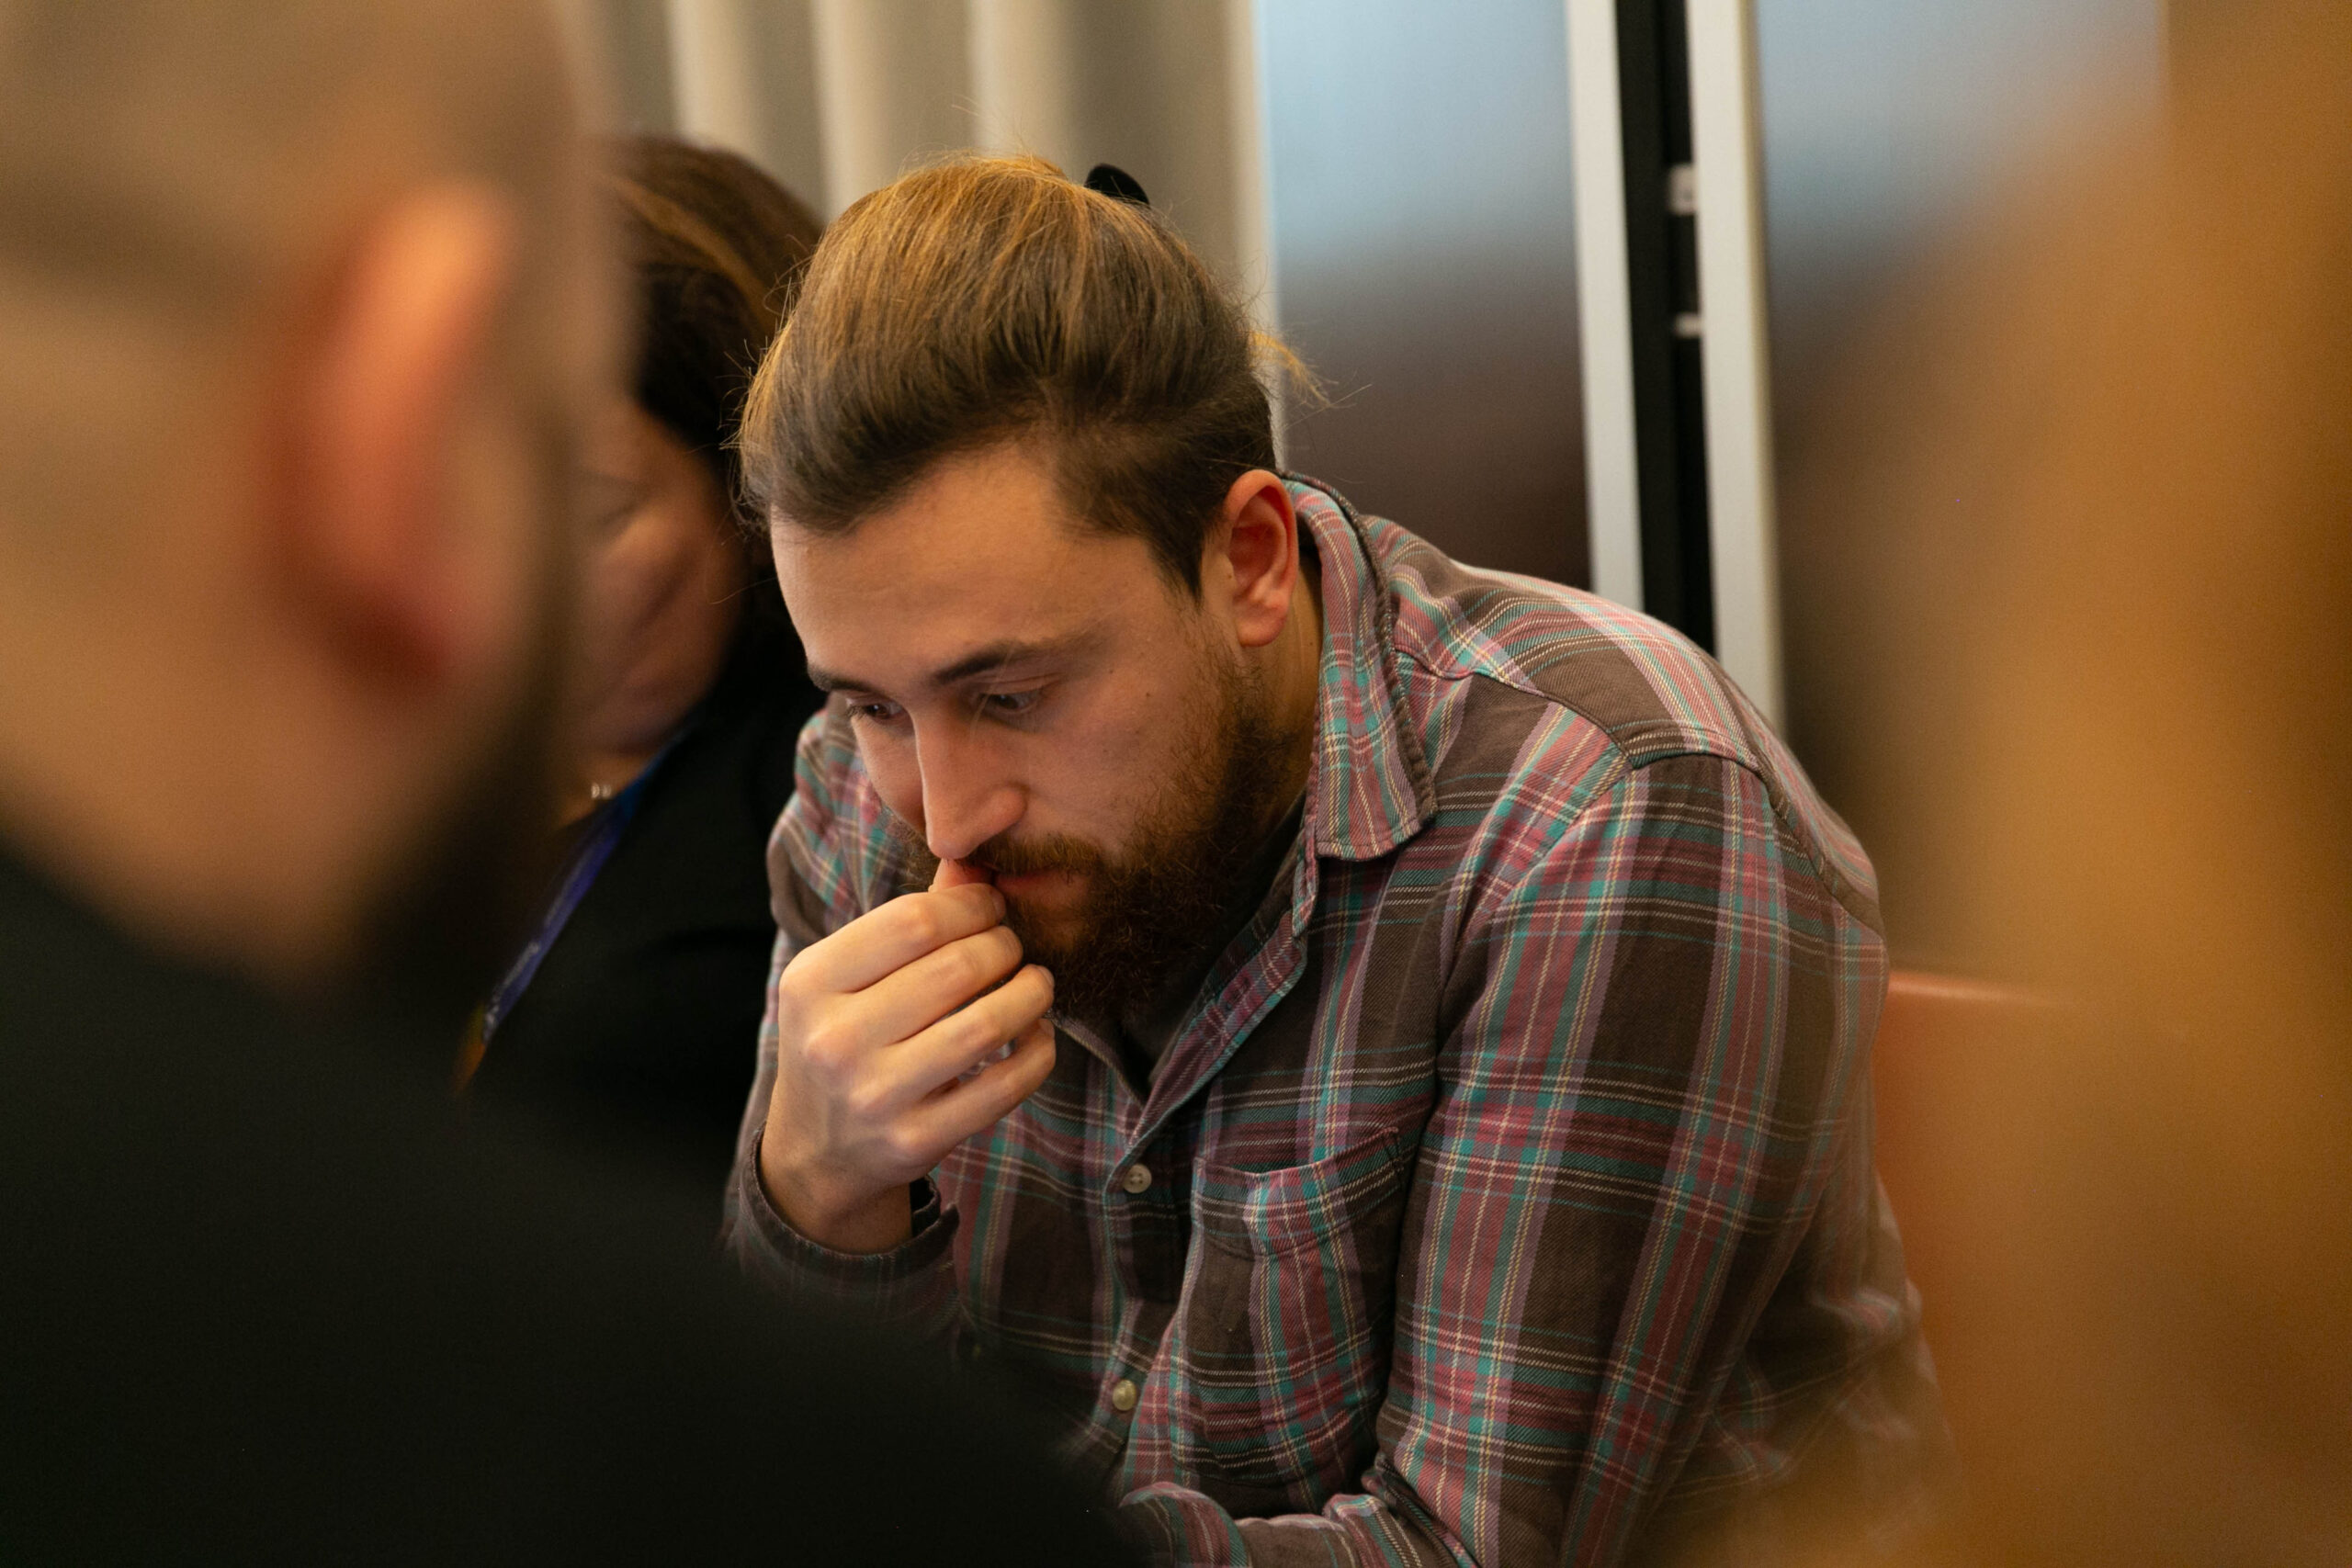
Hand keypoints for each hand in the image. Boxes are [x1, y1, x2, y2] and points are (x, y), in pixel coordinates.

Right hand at [758, 859, 1055, 1251]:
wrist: (816, 1150)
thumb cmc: (844, 1038)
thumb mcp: (850, 975)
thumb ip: (912, 917)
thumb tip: (977, 859)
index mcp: (812, 982)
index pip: (914, 921)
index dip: (971, 906)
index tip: (992, 908)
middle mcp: (835, 1040)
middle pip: (955, 969)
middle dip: (1004, 946)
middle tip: (1014, 946)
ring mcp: (875, 1096)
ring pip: (984, 1027)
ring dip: (1030, 994)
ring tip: (1037, 983)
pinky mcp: (914, 1141)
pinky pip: (1002, 1087)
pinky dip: (1037, 1053)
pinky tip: (1037, 1034)